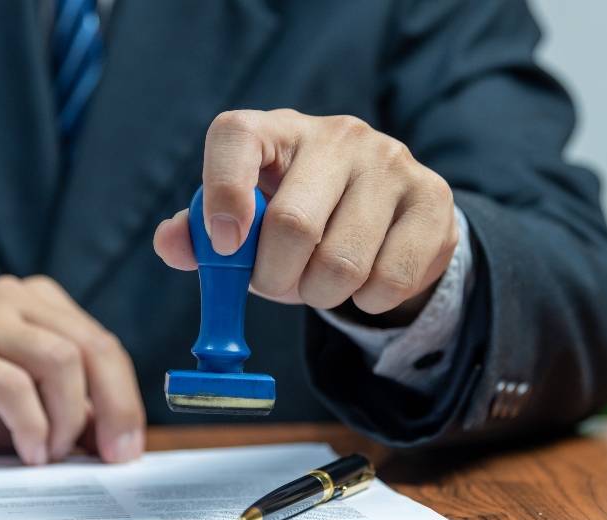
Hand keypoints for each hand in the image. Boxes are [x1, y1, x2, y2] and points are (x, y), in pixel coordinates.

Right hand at [0, 275, 145, 464]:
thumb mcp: (33, 405)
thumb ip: (77, 411)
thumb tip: (123, 442)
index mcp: (42, 302)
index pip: (104, 346)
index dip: (125, 399)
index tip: (129, 447)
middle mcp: (14, 299)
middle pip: (91, 348)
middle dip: (113, 408)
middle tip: (112, 456)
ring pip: (60, 360)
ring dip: (66, 418)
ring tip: (52, 453)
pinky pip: (12, 385)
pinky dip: (31, 424)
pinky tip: (29, 451)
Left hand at [154, 109, 457, 325]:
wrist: (386, 213)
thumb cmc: (299, 215)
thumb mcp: (246, 221)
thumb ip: (200, 234)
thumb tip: (172, 244)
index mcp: (277, 130)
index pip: (236, 137)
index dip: (221, 194)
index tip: (224, 246)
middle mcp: (337, 135)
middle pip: (293, 223)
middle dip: (275, 278)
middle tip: (278, 285)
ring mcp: (392, 162)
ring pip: (343, 263)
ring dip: (321, 295)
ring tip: (321, 283)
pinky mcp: (434, 199)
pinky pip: (390, 279)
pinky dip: (367, 301)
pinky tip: (364, 282)